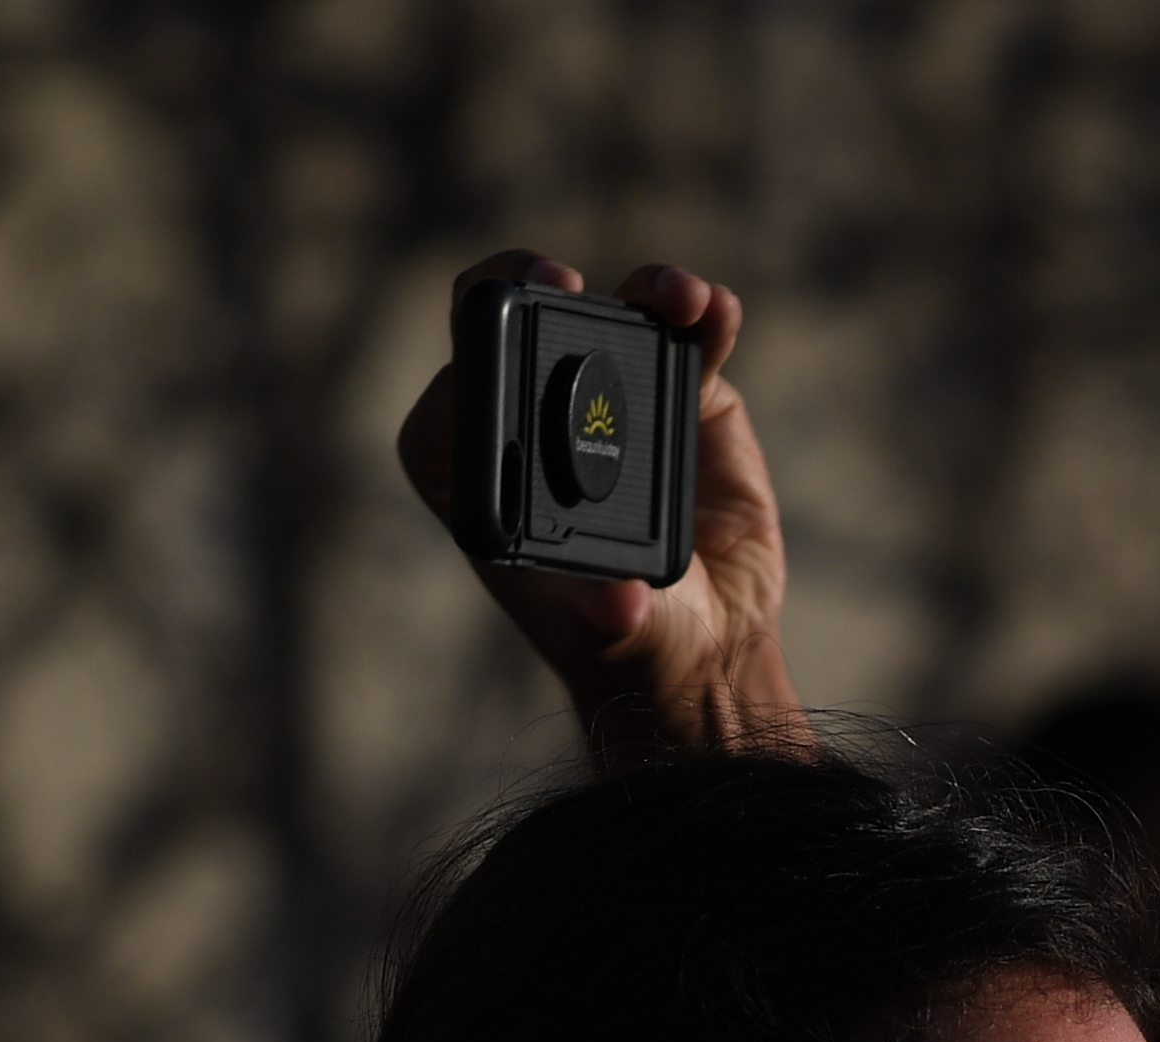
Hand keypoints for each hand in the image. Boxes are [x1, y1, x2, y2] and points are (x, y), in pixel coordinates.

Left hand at [394, 251, 804, 762]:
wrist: (711, 635)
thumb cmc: (636, 642)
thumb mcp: (621, 639)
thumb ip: (610, 619)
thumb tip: (617, 603)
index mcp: (487, 483)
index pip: (447, 415)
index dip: (459, 382)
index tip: (488, 369)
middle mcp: (536, 423)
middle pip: (503, 326)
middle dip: (517, 285)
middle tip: (553, 281)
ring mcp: (608, 396)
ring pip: (601, 313)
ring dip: (635, 291)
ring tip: (672, 296)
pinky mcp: (679, 392)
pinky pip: (684, 337)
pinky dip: (698, 314)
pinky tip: (713, 310)